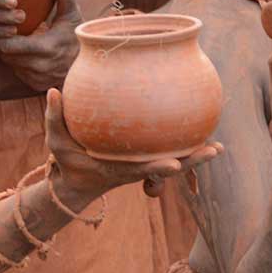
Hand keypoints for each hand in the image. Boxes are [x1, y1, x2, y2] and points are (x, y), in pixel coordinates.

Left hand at [0, 0, 81, 92]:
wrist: (87, 67)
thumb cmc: (78, 37)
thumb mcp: (73, 17)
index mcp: (46, 49)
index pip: (11, 46)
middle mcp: (39, 67)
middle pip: (5, 54)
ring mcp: (36, 78)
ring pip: (9, 62)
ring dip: (0, 50)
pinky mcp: (34, 84)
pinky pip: (16, 70)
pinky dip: (11, 59)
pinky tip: (4, 47)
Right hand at [44, 86, 216, 205]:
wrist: (77, 181)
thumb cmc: (67, 162)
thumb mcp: (55, 142)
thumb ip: (53, 118)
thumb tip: (54, 90)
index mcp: (117, 170)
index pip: (140, 169)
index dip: (159, 167)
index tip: (175, 164)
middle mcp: (135, 169)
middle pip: (169, 167)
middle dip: (192, 161)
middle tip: (214, 150)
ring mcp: (143, 165)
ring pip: (174, 161)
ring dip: (195, 155)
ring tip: (217, 147)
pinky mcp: (145, 158)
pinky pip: (169, 150)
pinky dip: (184, 144)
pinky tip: (201, 129)